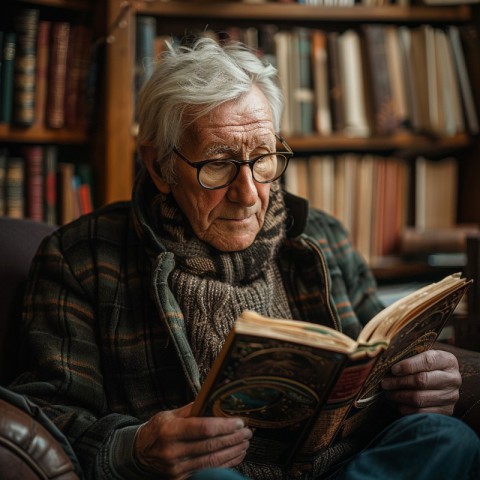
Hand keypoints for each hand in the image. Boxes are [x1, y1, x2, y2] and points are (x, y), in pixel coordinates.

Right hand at [134, 403, 251, 479]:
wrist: (140, 453)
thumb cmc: (158, 429)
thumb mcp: (171, 414)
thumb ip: (193, 409)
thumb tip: (216, 397)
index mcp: (171, 431)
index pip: (204, 428)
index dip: (224, 426)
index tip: (239, 421)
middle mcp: (173, 452)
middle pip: (211, 445)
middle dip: (233, 438)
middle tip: (248, 431)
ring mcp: (177, 469)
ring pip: (212, 461)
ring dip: (233, 451)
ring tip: (245, 442)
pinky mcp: (181, 479)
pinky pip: (208, 471)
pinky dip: (226, 463)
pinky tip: (236, 455)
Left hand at [381, 349, 460, 415]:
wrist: (439, 380)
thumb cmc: (423, 365)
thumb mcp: (420, 356)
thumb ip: (407, 356)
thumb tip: (386, 362)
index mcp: (448, 360)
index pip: (427, 361)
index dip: (408, 365)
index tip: (393, 369)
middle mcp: (453, 379)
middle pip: (422, 381)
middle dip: (399, 382)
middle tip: (385, 383)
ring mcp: (451, 397)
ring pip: (419, 398)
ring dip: (399, 396)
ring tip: (388, 393)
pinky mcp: (446, 411)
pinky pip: (421, 412)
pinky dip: (405, 408)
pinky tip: (398, 403)